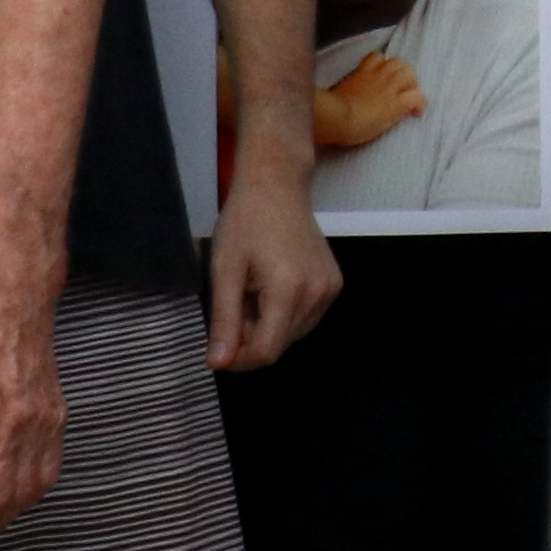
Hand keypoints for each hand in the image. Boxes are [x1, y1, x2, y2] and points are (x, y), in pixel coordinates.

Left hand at [208, 171, 339, 371]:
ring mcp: (330, 289)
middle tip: (232, 304)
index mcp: (289, 290)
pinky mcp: (334, 285)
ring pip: (293, 334)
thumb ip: (225, 321)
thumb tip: (218, 364)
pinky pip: (305, 317)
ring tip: (251, 291)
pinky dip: (283, 314)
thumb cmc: (245, 222)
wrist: (276, 186)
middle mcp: (318, 294)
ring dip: (267, 326)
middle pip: (280, 344)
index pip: (267, 351)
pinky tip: (270, 287)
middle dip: (251, 337)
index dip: (239, 360)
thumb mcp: (224, 271)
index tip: (216, 350)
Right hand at [311, 48, 427, 154]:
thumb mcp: (336, 93)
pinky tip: (415, 113)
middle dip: (402, 74)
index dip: (383, 66)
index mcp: (361, 73)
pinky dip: (420, 104)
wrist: (337, 117)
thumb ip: (345, 90)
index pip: (377, 58)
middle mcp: (377, 76)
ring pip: (410, 74)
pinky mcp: (398, 103)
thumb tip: (342, 97)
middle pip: (398, 62)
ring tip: (408, 98)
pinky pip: (418, 97)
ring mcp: (389, 88)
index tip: (382, 79)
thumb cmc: (330, 109)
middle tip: (399, 90)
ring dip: (412, 85)